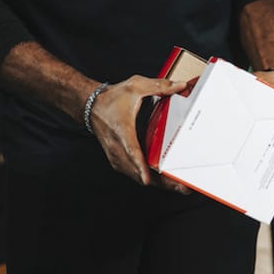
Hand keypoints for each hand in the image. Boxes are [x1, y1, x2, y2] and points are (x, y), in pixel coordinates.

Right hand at [89, 76, 189, 190]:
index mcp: (123, 131)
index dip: (140, 166)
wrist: (91, 107)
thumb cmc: (112, 98)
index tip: (147, 178)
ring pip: (137, 176)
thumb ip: (158, 86)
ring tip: (178, 187)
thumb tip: (180, 85)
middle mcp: (118, 148)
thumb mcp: (135, 86)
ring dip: (157, 183)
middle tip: (182, 187)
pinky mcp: (118, 160)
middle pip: (138, 171)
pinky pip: (134, 174)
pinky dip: (149, 179)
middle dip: (161, 181)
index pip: (131, 150)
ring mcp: (117, 156)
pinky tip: (164, 182)